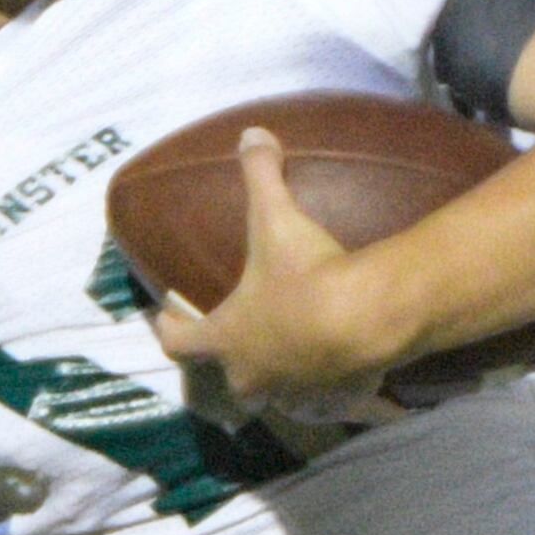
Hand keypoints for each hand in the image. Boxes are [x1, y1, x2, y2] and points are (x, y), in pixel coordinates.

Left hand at [151, 129, 390, 409]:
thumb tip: (251, 133)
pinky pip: (325, 400)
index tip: (167, 314)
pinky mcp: (334, 400)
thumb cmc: (306, 274)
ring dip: (279, 380)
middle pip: (227, 381)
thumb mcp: (276, 218)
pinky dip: (328, 388)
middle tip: (237, 340)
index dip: (169, 327)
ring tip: (292, 355)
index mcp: (226, 338)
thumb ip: (260, 174)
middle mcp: (253, 376)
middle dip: (229, 364)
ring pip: (276, 396)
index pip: (178, 342)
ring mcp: (294, 394)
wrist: (367, 320)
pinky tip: (339, 373)